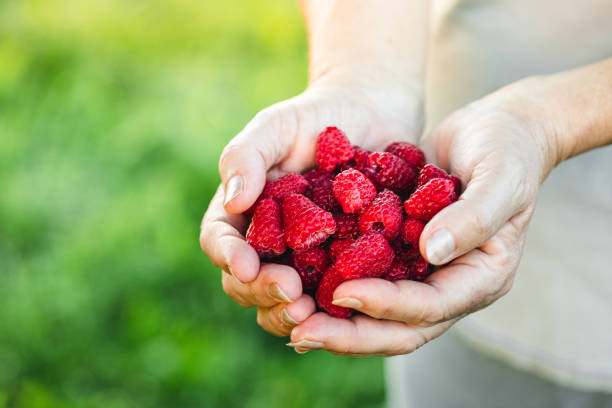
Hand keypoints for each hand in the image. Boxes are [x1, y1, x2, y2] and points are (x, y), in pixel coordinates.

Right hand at [200, 77, 422, 336]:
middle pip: (248, 283)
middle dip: (263, 293)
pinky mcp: (344, 269)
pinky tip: (351, 309)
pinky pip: (334, 296)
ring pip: (285, 302)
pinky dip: (335, 309)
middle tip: (290, 293)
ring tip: (313, 311)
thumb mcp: (277, 126)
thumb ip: (247, 155)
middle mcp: (269, 244)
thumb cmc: (316, 117)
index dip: (228, 257)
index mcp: (243, 213)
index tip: (246, 265)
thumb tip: (232, 201)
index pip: (220, 241)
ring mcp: (305, 261)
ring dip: (291, 313)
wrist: (370, 118)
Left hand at [288, 78, 560, 354]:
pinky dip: (333, 285)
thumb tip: (431, 253)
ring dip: (335, 320)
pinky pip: (365, 278)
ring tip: (290, 319)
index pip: (429, 307)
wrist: (494, 132)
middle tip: (302, 334)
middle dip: (350, 334)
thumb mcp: (499, 178)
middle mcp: (448, 285)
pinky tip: (296, 283)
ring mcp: (423, 272)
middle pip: (398, 327)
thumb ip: (473, 217)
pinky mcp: (399, 252)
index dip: (386, 305)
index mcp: (480, 278)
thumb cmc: (506, 150)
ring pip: (377, 312)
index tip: (343, 293)